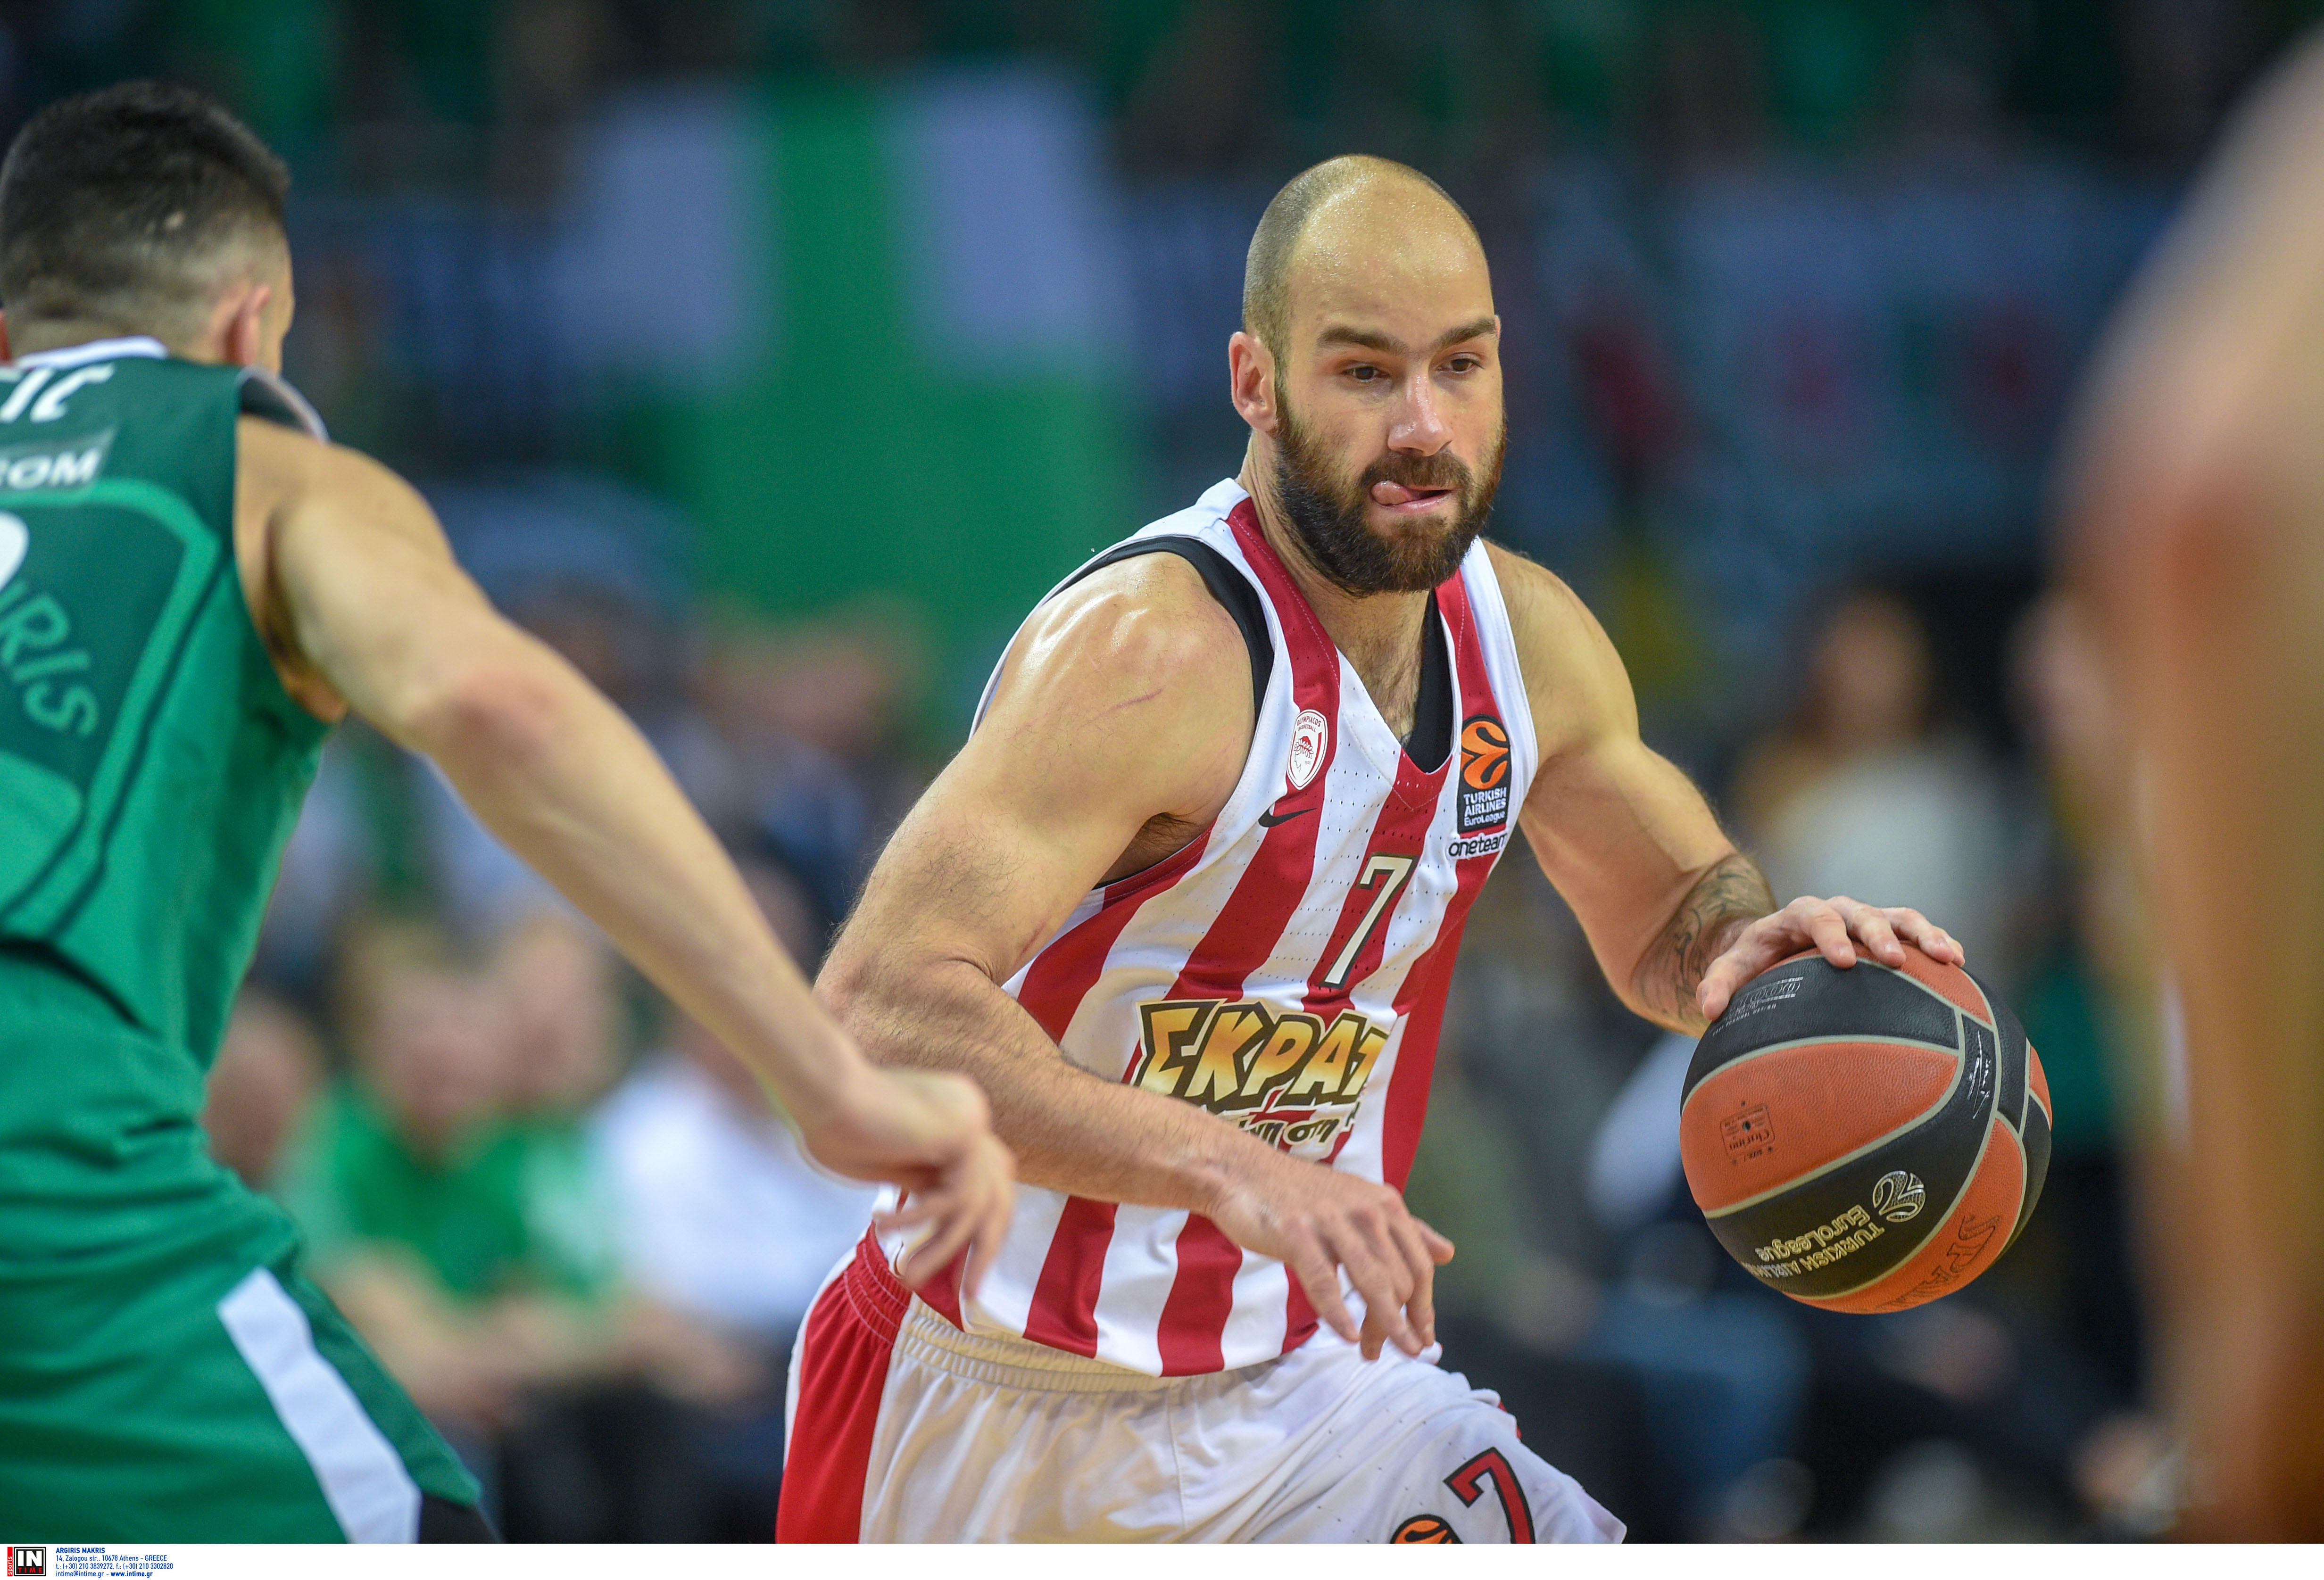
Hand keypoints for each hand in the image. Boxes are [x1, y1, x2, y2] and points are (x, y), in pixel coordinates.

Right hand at [802, 1064, 1015, 1297]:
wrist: (824, 1088)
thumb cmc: (836, 1123)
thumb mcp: (887, 1162)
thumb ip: (916, 1184)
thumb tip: (930, 1217)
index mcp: (955, 1121)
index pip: (986, 1185)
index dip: (981, 1229)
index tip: (967, 1270)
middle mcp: (971, 1117)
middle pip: (997, 1198)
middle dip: (985, 1251)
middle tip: (970, 1294)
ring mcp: (972, 1121)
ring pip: (974, 1206)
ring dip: (942, 1250)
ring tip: (907, 1277)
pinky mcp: (962, 1132)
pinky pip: (954, 1198)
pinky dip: (919, 1221)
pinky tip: (880, 1224)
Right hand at [1205, 1149, 1454, 1360]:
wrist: (1243, 1172)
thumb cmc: (1301, 1194)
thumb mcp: (1361, 1203)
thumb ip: (1404, 1229)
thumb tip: (1448, 1253)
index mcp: (1386, 1204)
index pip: (1419, 1266)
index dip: (1425, 1309)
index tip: (1424, 1339)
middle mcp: (1366, 1211)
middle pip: (1399, 1282)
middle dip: (1398, 1324)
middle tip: (1390, 1351)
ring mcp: (1332, 1221)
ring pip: (1371, 1284)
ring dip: (1380, 1326)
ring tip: (1374, 1354)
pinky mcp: (1297, 1234)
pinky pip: (1325, 1283)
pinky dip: (1339, 1314)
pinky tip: (1347, 1336)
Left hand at [1697, 894, 1963, 1021]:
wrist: (1777, 944)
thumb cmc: (1756, 961)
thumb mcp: (1734, 968)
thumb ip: (1718, 984)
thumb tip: (1708, 1010)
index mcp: (1797, 916)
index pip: (1814, 917)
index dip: (1829, 935)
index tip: (1843, 961)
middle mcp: (1836, 911)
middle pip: (1861, 913)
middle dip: (1879, 933)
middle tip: (1895, 961)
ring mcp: (1866, 919)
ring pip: (1898, 916)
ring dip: (1923, 934)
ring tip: (1949, 957)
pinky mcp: (1888, 931)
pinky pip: (1917, 930)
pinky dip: (1937, 942)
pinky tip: (1959, 964)